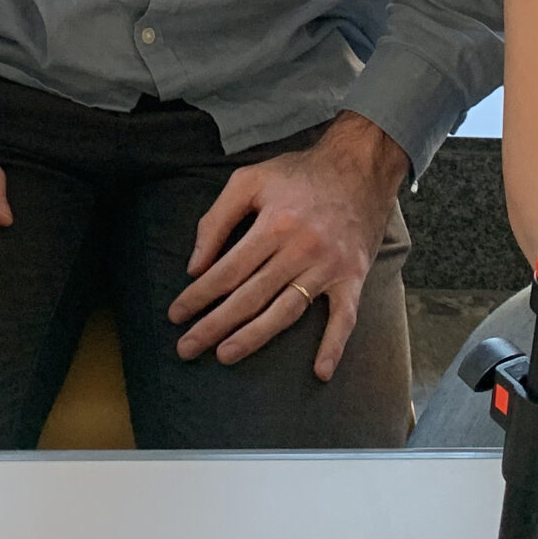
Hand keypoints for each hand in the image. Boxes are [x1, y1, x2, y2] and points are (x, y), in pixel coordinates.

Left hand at [168, 112, 407, 380]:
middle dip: (214, 325)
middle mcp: (301, 249)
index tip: (176, 315)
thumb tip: (195, 266)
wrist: (360, 166)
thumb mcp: (250, 179)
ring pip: (286, 312)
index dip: (198, 296)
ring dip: (254, 338)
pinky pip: (344, 318)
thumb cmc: (299, 173)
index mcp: (273, 224)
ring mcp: (329, 267)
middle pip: (250, 297)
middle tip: (186, 347)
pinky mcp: (352, 277)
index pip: (226, 271)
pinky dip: (334, 346)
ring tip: (225, 355)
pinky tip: (320, 372)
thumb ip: (217, 219)